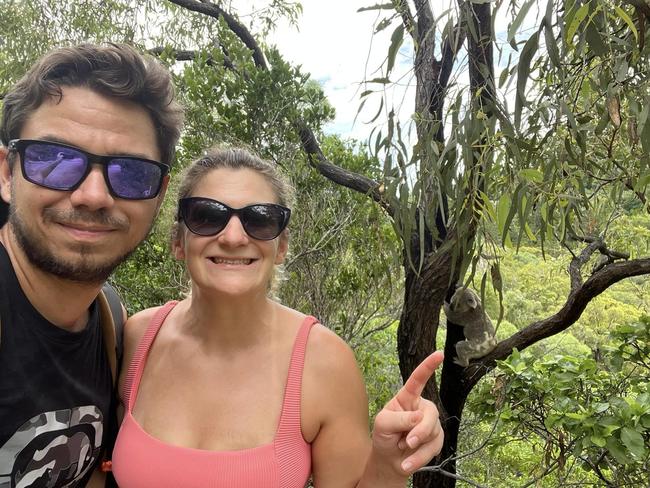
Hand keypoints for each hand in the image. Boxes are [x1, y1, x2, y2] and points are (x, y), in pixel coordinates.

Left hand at [371, 351, 443, 476]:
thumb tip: (419, 418)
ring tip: (403, 450)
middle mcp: (421, 408)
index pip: (418, 379)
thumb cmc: (384, 436)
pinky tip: (407, 463)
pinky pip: (435, 447)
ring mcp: (430, 423)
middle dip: (421, 430)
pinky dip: (420, 458)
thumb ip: (399, 419)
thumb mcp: (383, 424)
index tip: (440, 354)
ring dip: (417, 447)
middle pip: (431, 412)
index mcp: (406, 398)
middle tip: (408, 441)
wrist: (389, 460)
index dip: (428, 366)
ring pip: (434, 432)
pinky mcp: (436, 440)